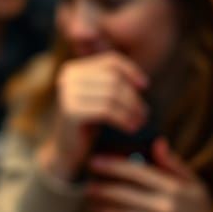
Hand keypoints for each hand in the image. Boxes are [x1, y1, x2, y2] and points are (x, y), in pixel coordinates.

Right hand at [38, 53, 147, 181]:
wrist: (67, 150)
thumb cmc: (89, 124)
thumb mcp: (100, 98)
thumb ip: (113, 84)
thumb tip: (142, 81)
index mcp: (74, 69)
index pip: (110, 61)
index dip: (131, 71)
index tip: (145, 86)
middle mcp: (67, 77)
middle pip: (113, 79)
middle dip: (133, 97)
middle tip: (143, 114)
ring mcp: (67, 93)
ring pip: (112, 94)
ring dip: (132, 110)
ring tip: (139, 122)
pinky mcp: (70, 111)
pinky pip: (106, 110)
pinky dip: (124, 119)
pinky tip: (131, 128)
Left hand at [86, 139, 212, 211]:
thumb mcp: (194, 185)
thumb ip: (173, 164)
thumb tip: (156, 141)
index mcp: (174, 189)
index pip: (135, 172)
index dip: (111, 165)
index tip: (93, 162)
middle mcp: (166, 208)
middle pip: (121, 194)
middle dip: (99, 189)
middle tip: (87, 186)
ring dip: (100, 209)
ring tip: (90, 204)